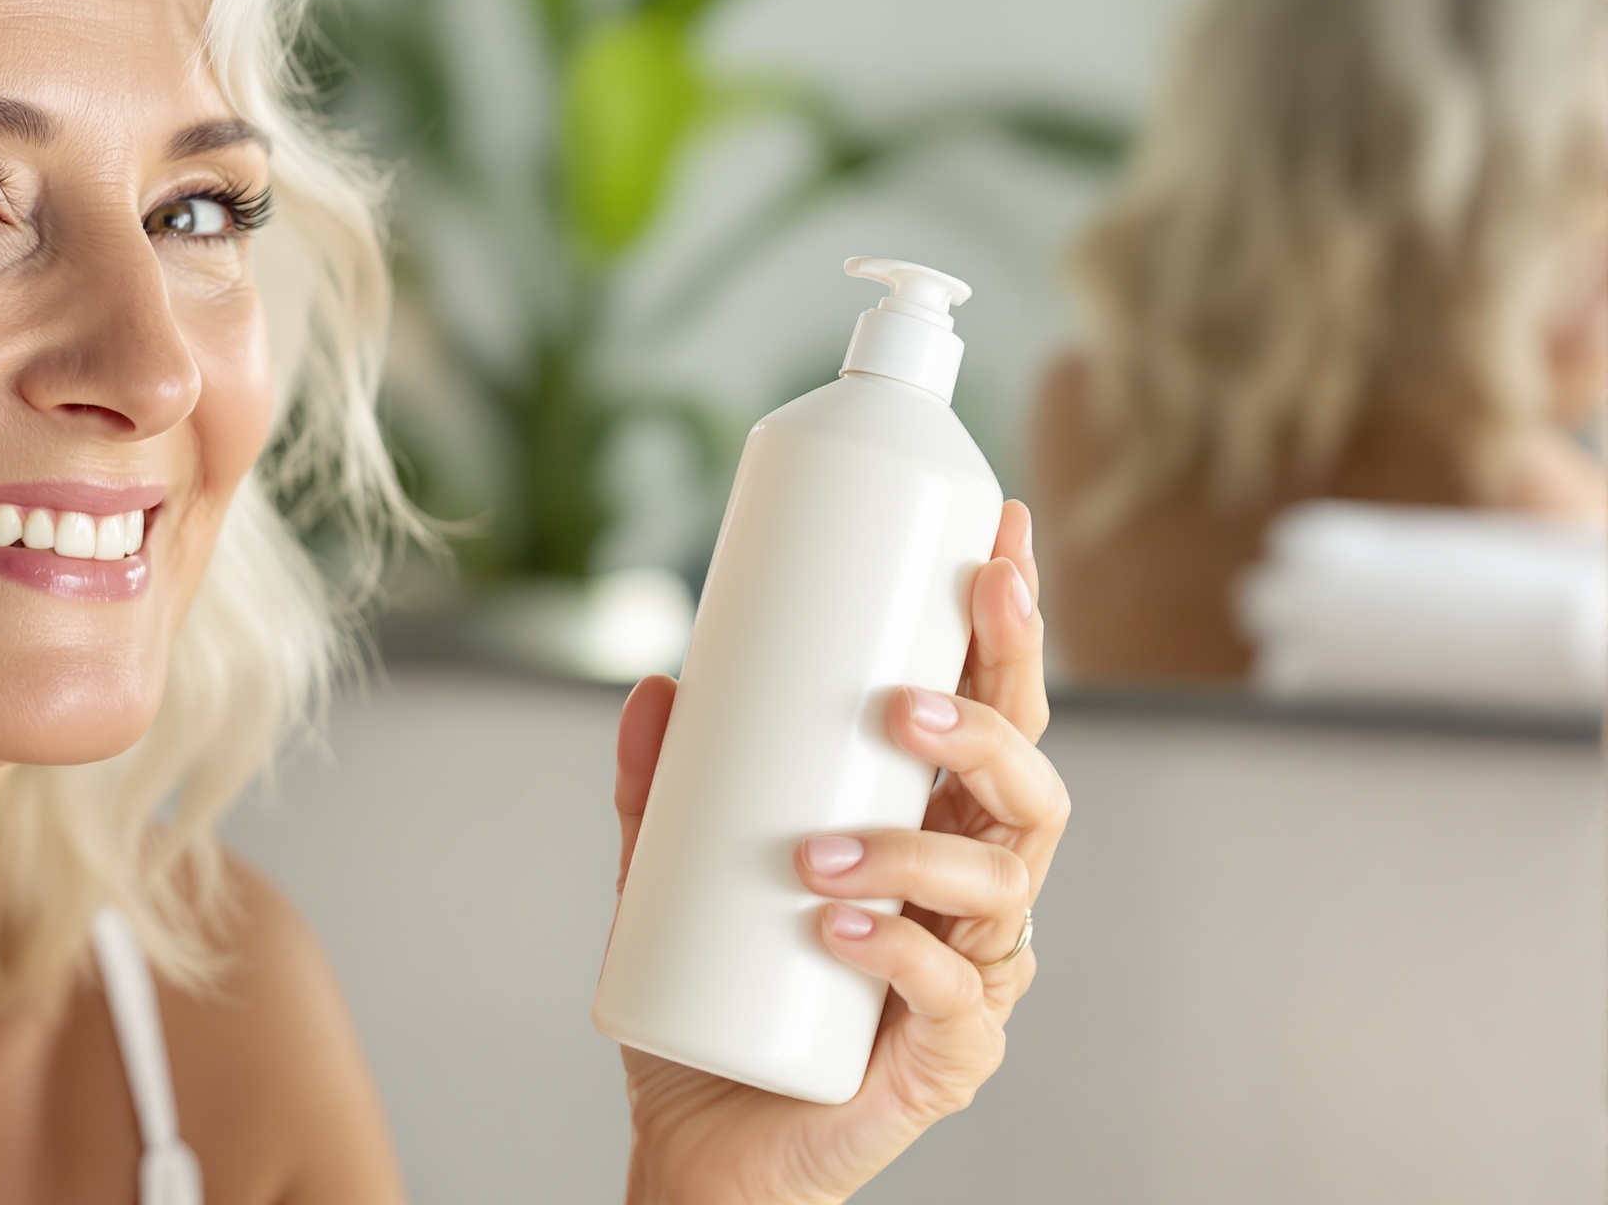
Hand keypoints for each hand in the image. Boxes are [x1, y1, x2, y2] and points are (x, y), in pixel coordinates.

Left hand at [611, 500, 1069, 1204]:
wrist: (707, 1144)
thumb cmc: (721, 996)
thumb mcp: (673, 876)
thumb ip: (665, 790)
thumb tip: (653, 687)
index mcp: (936, 824)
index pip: (996, 708)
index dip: (1010, 626)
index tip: (1000, 539)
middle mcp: (974, 889)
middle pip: (1031, 783)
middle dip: (987, 723)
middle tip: (901, 702)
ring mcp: (973, 973)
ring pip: (998, 882)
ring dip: (912, 850)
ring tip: (817, 852)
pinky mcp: (950, 1056)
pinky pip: (950, 993)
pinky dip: (898, 952)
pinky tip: (841, 930)